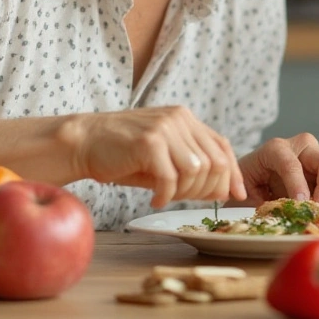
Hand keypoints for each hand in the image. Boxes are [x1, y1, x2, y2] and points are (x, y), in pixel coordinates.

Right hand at [68, 106, 245, 207]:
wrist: (84, 142)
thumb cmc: (123, 153)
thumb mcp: (163, 153)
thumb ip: (191, 164)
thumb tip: (222, 190)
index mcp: (186, 118)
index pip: (222, 146)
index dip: (233, 173)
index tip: (235, 196)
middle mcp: (179, 118)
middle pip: (215, 162)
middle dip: (208, 190)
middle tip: (187, 200)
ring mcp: (165, 128)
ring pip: (197, 171)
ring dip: (185, 193)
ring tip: (167, 196)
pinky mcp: (149, 142)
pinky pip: (171, 179)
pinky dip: (166, 196)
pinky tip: (155, 199)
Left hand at [236, 133, 318, 206]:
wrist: (254, 174)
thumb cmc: (247, 180)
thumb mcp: (244, 188)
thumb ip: (257, 199)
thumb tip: (278, 214)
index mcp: (276, 148)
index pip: (292, 164)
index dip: (297, 185)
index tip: (301, 203)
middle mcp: (301, 146)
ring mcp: (316, 156)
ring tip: (318, 212)